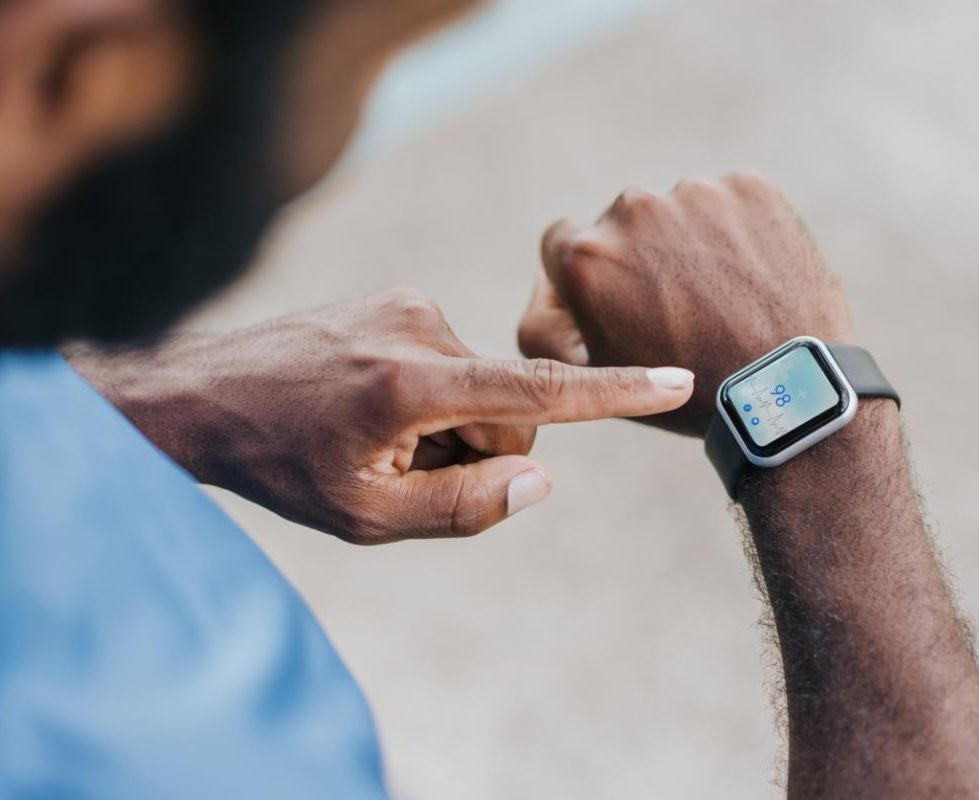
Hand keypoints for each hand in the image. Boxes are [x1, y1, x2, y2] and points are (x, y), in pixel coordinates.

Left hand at [69, 289, 692, 543]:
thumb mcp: (366, 517)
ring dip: (447, 424)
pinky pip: (448, 359)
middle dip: (476, 450)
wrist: (205, 397)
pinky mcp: (397, 297)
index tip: (675, 380)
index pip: (538, 393)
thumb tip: (539, 477)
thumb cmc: (281, 466)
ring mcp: (407, 304)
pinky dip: (430, 394)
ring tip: (376, 437)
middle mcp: (419, 328)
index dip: (615, 393)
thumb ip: (464, 506)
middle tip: (403, 469)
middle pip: (507, 410)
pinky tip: (370, 407)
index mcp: (413, 385)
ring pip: (478, 385)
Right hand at [517, 172, 854, 436]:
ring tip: (720, 296)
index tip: (620, 298)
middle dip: (639, 254)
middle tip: (678, 306)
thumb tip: (547, 280)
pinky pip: (729, 202)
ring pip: (677, 210)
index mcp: (584, 254)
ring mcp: (694, 193)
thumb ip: (540, 324)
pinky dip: (735, 230)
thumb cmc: (680, 390)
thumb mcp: (586, 373)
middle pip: (621, 222)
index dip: (589, 273)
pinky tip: (749, 276)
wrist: (784, 388)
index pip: (562, 240)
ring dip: (688, 241)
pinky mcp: (749, 186)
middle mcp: (631, 209)